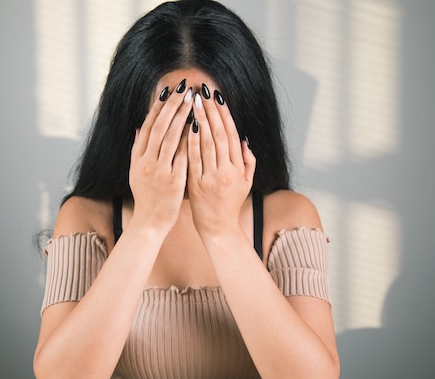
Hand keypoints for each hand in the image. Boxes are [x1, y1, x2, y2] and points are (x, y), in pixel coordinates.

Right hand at [129, 80, 193, 232]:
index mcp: (137, 158)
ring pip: (171, 138)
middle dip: (172, 106)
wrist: (150, 221)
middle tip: (184, 89)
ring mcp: (160, 171)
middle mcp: (147, 162)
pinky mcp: (174, 181)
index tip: (168, 92)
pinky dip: (190, 140)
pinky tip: (199, 127)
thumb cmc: (146, 196)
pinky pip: (183, 156)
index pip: (149, 126)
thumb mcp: (135, 172)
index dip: (158, 108)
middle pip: (160, 128)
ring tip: (192, 102)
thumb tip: (140, 127)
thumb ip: (138, 149)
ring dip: (182, 118)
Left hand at [187, 85, 255, 236]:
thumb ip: (248, 162)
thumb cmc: (230, 204)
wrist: (219, 229)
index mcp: (238, 168)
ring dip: (200, 121)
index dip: (225, 115)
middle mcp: (227, 171)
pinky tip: (187, 126)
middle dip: (211, 111)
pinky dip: (190, 142)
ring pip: (207, 144)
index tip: (217, 98)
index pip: (232, 135)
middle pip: (219, 135)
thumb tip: (244, 140)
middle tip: (203, 92)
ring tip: (193, 102)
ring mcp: (211, 178)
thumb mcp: (246, 183)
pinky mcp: (197, 185)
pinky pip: (193, 160)